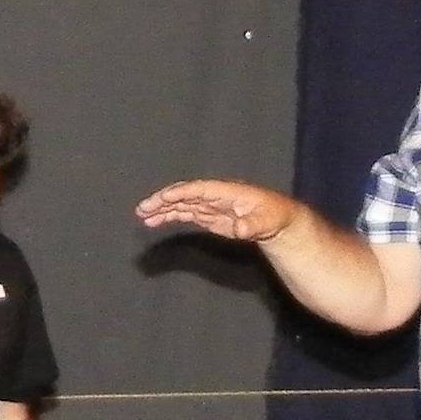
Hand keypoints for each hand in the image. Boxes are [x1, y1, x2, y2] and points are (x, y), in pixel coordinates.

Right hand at [135, 177, 300, 244]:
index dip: (180, 193)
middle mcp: (214, 196)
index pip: (198, 189)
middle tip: (142, 209)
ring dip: (161, 209)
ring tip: (142, 216)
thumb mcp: (266, 222)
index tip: (162, 198)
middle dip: (163, 201)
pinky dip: (169, 216)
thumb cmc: (274, 217)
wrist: (278, 221)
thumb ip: (252, 225)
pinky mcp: (208, 216)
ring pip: (181, 204)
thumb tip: (240, 229)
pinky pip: (184, 214)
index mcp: (226, 192)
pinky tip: (154, 222)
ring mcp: (210, 205)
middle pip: (184, 195)